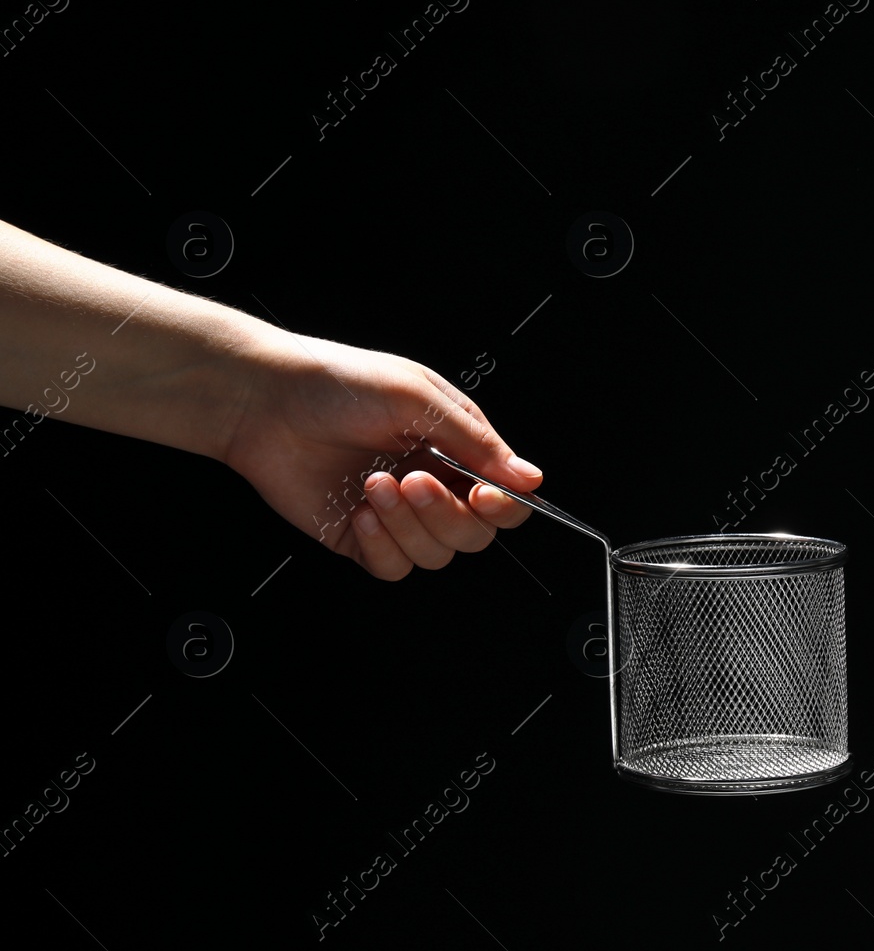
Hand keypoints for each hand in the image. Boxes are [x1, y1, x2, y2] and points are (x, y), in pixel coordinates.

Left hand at [220, 328, 540, 579]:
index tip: (484, 494)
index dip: (503, 506)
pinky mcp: (360, 538)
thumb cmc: (339, 384)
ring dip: (408, 525)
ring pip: (435, 554)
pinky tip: (359, 511)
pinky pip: (393, 567)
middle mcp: (432, 485)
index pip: (504, 498)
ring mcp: (396, 515)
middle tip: (414, 479)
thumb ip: (478, 444)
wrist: (265, 401)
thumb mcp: (420, 399)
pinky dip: (382, 545)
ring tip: (374, 485)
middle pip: (473, 534)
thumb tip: (530, 479)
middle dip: (446, 513)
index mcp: (456, 450)